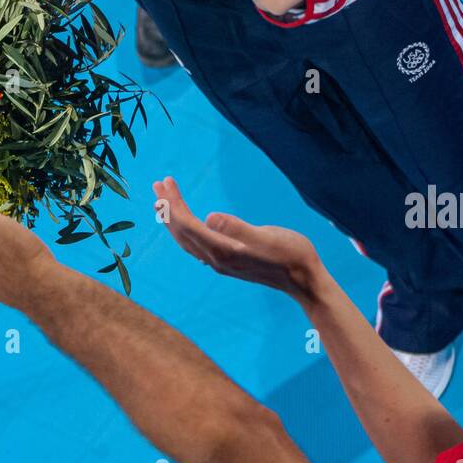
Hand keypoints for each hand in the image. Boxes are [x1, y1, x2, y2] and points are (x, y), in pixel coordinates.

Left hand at [152, 175, 325, 299]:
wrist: (304, 280)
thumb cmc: (291, 254)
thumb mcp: (267, 237)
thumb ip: (238, 228)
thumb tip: (209, 218)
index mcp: (223, 251)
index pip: (187, 225)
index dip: (173, 203)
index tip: (165, 181)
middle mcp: (216, 260)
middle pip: (182, 232)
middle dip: (167, 208)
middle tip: (157, 184)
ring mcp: (221, 263)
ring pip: (187, 240)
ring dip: (173, 219)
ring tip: (163, 201)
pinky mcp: (227, 262)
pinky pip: (196, 245)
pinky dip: (185, 230)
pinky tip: (186, 225)